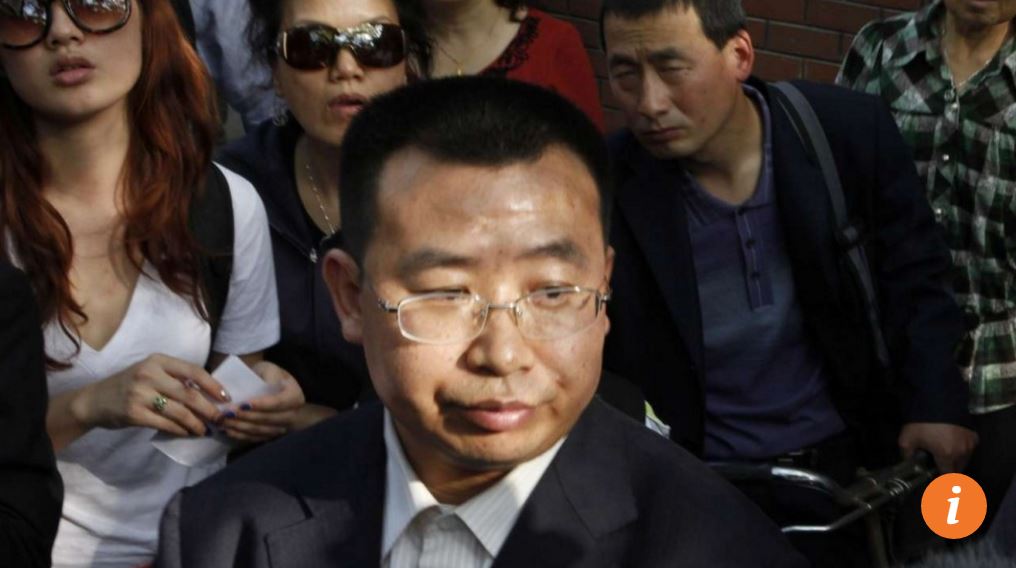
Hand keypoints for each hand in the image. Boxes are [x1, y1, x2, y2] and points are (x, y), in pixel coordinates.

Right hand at [73, 354, 230, 437]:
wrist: (94, 400)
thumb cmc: (129, 385)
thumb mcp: (151, 373)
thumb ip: (175, 378)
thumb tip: (209, 393)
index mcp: (158, 361)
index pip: (193, 371)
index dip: (213, 385)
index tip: (226, 397)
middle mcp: (149, 374)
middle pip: (189, 394)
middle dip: (209, 408)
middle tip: (220, 419)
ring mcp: (140, 394)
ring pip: (179, 411)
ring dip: (196, 423)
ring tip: (205, 430)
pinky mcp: (134, 414)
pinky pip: (165, 424)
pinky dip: (180, 430)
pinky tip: (188, 433)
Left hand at [218, 361, 305, 442]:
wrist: (279, 388)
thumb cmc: (272, 376)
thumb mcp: (270, 369)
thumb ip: (267, 375)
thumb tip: (261, 386)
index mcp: (295, 396)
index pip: (279, 402)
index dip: (262, 405)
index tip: (243, 404)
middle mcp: (293, 415)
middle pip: (268, 419)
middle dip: (246, 417)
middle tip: (227, 413)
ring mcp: (283, 428)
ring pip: (261, 431)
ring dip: (241, 427)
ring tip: (224, 421)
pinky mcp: (273, 436)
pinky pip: (257, 438)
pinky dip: (242, 435)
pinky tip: (228, 430)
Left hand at [898, 422, 977, 472]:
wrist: (937, 399)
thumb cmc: (921, 421)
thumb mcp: (906, 438)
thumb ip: (907, 455)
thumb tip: (908, 464)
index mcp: (947, 455)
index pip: (947, 476)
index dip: (941, 479)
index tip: (935, 478)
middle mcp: (962, 452)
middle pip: (957, 469)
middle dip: (948, 470)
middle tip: (938, 465)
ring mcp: (970, 443)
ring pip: (965, 459)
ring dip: (956, 460)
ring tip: (944, 453)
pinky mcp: (974, 435)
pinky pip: (969, 448)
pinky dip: (962, 449)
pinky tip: (952, 443)